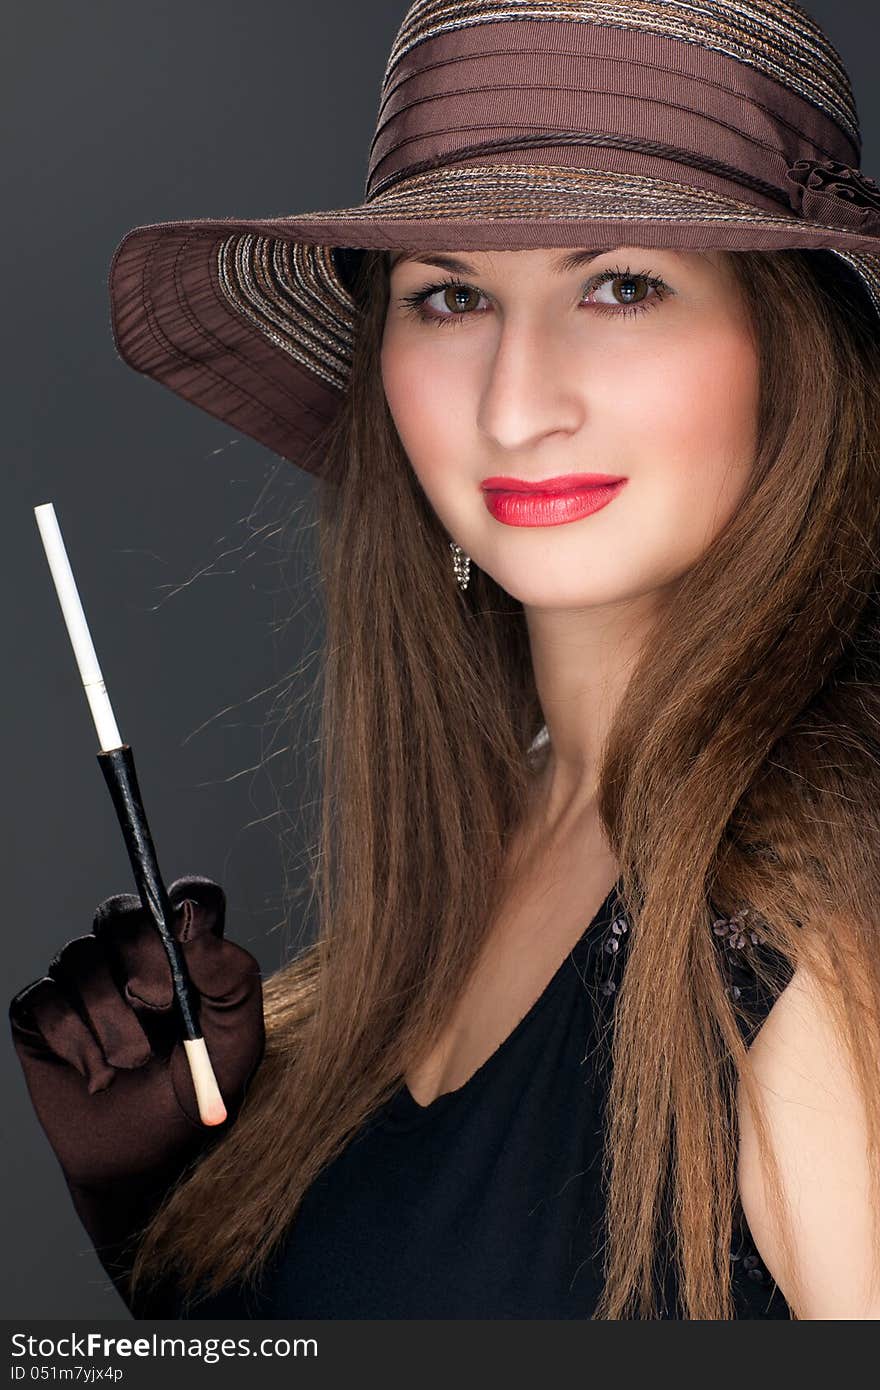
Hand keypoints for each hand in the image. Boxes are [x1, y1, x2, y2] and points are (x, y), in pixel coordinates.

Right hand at [9, 875, 264, 1301]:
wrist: (147, 1163)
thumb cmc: (199, 1099)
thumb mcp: (236, 1048)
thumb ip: (233, 981)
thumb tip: (196, 923)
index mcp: (188, 952)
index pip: (187, 896)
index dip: (185, 903)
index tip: (190, 937)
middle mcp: (133, 954)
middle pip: (123, 914)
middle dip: (142, 966)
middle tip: (158, 1010)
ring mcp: (84, 980)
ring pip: (79, 958)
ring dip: (110, 1021)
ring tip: (131, 1066)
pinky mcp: (42, 1012)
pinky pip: (44, 1000)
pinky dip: (72, 1040)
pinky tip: (94, 1073)